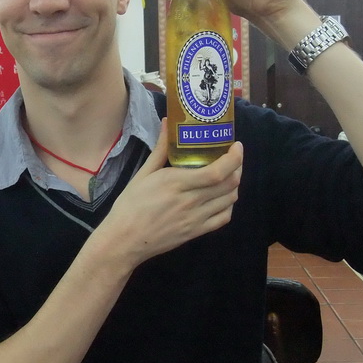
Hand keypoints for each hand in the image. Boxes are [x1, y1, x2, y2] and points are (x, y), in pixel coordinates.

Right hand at [94, 120, 242, 268]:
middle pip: (229, 184)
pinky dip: (229, 205)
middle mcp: (191, 201)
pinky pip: (223, 218)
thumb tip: (168, 122)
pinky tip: (222, 197)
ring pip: (229, 200)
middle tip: (233, 157)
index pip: (216, 172)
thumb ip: (161, 149)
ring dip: (235, 185)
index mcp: (177, 184)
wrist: (125, 240)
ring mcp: (196, 219)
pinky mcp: (197, 232)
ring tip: (229, 175)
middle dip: (238, 167)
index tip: (236, 146)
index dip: (233, 158)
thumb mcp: (143, 174)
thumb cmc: (131, 205)